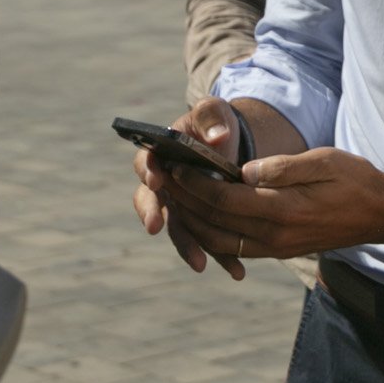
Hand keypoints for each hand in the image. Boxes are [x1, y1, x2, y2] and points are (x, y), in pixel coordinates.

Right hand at [130, 98, 250, 280]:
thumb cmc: (215, 124)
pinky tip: (236, 270)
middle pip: (152, 203)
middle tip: (156, 227)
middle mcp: (163, 186)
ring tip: (200, 264)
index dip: (149, 173)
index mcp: (159, 155)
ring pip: (178, 229)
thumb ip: (211, 117)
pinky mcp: (201, 224)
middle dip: (154, 216)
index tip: (155, 181)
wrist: (233, 148)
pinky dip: (220, 257)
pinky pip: (206, 242)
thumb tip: (217, 137)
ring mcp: (180, 208)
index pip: (146, 164)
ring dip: (187, 247)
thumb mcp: (214, 112)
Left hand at [150, 147, 383, 260]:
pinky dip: (211, 234)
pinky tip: (201, 218)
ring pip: (220, 239)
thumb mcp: (325, 160)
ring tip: (173, 198)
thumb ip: (284, 167)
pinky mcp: (280, 251)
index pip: (225, 197)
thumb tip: (244, 170)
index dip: (195, 182)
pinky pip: (235, 247)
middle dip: (185, 200)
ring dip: (193, 221)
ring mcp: (277, 247)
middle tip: (161, 179)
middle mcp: (276, 235)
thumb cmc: (356, 180)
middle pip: (215, 221)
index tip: (174, 165)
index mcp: (284, 209)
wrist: (381, 215)